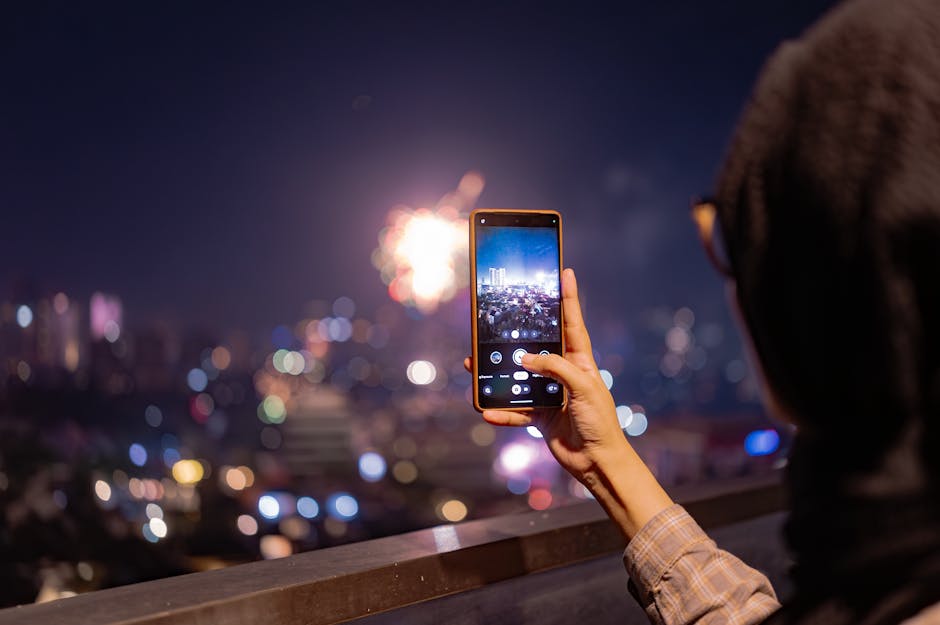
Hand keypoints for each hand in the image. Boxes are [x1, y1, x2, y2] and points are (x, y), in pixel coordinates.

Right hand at [467, 269, 624, 480]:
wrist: (598, 462)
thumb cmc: (600, 422)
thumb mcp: (582, 388)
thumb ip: (555, 369)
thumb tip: (525, 359)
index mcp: (580, 361)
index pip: (572, 323)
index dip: (569, 298)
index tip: (565, 273)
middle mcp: (563, 374)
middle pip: (535, 349)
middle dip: (515, 337)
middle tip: (494, 322)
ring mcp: (550, 394)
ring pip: (518, 378)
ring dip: (496, 374)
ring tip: (473, 365)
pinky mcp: (540, 416)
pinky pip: (515, 410)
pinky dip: (501, 412)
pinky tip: (487, 411)